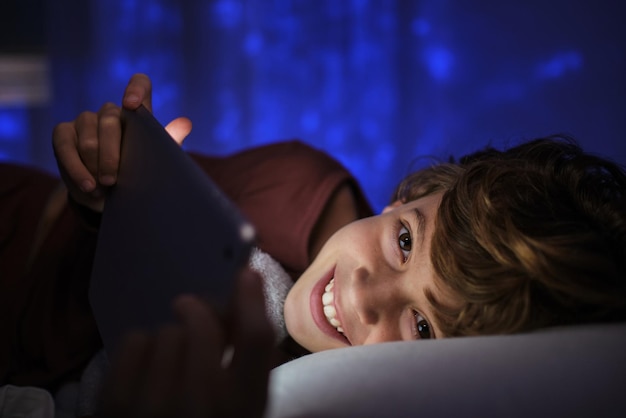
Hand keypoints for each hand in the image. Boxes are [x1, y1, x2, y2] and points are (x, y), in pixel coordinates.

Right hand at [52, 73, 192, 211]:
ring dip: (93, 167)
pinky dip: (75, 169)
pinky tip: (86, 187)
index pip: (140, 84)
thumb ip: (168, 143)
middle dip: (110, 155)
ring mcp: (85, 120)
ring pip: (87, 136)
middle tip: (113, 182)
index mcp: (138, 115)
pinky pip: (64, 145)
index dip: (136, 88)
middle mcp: (111, 112)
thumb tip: (185, 123)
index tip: (131, 105)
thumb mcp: (156, 163)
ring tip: (101, 191)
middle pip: (110, 119)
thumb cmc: (139, 175)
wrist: (111, 196)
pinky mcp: (63, 133)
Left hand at [98, 270, 274, 417]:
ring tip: (171, 361)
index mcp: (243, 409)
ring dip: (172, 339)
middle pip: (202, 324)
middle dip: (201, 314)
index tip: (246, 275)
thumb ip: (248, 369)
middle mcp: (201, 405)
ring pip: (167, 332)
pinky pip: (135, 341)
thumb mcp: (242, 411)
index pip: (256, 339)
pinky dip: (143, 348)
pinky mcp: (114, 404)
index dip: (252, 299)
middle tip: (197, 315)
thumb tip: (240, 307)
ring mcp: (153, 405)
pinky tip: (147, 370)